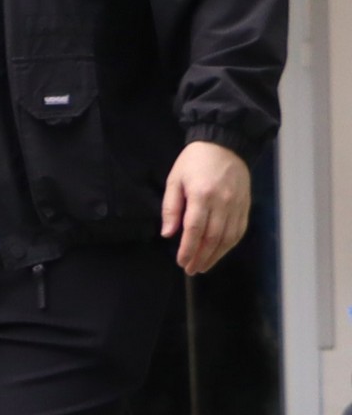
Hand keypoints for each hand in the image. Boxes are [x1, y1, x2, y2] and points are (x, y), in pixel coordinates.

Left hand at [164, 138, 250, 275]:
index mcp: (201, 194)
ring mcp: (237, 204)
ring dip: (216, 255)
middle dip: (201, 257)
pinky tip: (219, 253)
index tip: (182, 262)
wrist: (225, 144)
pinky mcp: (245, 205)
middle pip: (213, 237)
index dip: (188, 248)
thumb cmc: (194, 162)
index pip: (195, 229)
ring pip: (228, 237)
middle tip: (191, 269)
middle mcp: (222, 202)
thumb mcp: (175, 180)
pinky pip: (239, 230)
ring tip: (203, 266)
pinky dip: (229, 245)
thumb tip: (168, 234)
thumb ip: (171, 208)